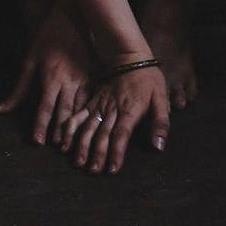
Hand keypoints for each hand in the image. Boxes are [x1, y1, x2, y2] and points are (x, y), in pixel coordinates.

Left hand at [0, 0, 93, 146]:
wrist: (73, 15)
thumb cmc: (48, 37)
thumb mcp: (29, 60)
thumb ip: (18, 89)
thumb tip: (0, 110)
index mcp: (50, 78)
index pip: (44, 109)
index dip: (41, 127)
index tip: (38, 143)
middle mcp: (68, 81)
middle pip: (64, 112)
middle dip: (61, 132)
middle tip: (59, 150)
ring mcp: (84, 78)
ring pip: (81, 107)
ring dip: (76, 125)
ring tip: (73, 142)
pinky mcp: (94, 74)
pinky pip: (93, 97)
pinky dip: (90, 111)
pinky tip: (90, 123)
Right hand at [55, 61, 169, 173]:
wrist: (129, 55)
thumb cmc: (148, 77)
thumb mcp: (162, 96)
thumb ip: (161, 122)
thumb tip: (158, 147)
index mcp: (130, 110)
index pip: (122, 134)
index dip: (117, 152)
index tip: (112, 169)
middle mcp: (112, 109)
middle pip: (103, 134)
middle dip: (97, 153)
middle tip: (93, 171)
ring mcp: (100, 104)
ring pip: (89, 126)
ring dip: (82, 144)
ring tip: (78, 161)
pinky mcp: (93, 100)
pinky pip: (79, 114)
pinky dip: (70, 127)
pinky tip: (63, 139)